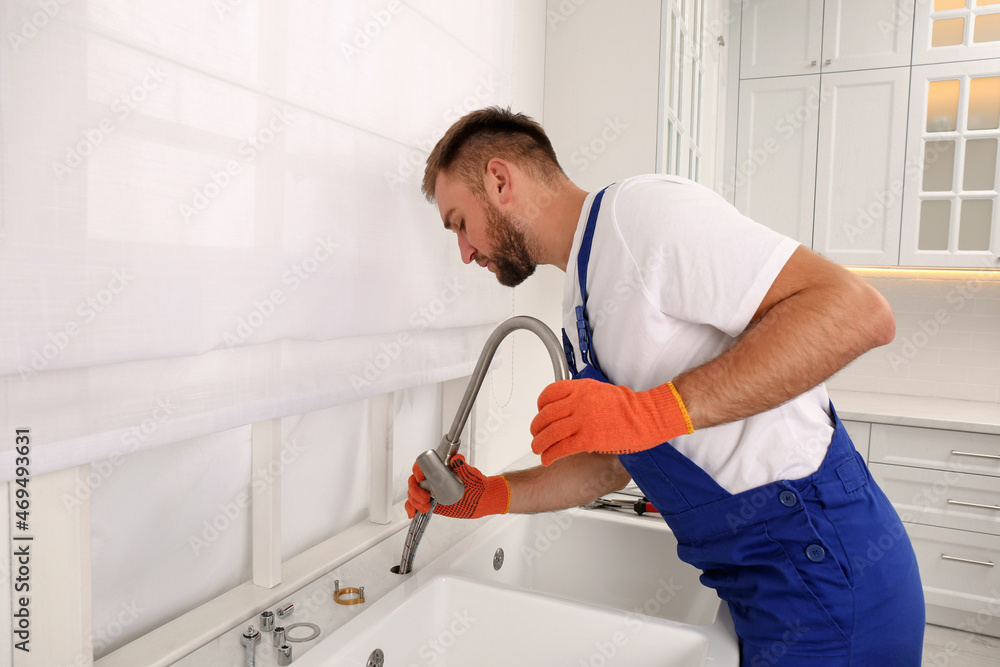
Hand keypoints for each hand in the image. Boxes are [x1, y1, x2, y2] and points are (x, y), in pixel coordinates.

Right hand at [405, 454, 510, 518]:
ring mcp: (431, 493)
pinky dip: (412, 509)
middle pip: (414, 482)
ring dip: (414, 501)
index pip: (421, 467)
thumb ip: (463, 466)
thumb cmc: (477, 483)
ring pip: (413, 495)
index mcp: (439, 469)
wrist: (482, 499)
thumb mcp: (470, 474)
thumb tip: (457, 458)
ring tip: (425, 507)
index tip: (420, 477)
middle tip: (425, 498)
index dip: (417, 471)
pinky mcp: (432, 504)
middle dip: (414, 490)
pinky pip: (417, 506)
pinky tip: (412, 513)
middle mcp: (432, 480)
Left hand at [529, 379, 692, 465]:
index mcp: (582, 388)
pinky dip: (551, 454)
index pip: (549, 394)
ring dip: (540, 443)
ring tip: (538, 450)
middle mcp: (578, 402)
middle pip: (546, 415)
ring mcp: (583, 420)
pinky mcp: (589, 438)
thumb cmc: (632, 406)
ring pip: (550, 433)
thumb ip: (585, 396)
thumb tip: (574, 404)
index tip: (540, 413)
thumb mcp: (603, 391)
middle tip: (535, 435)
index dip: (540, 406)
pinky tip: (548, 459)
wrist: (649, 416)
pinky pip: (562, 447)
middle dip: (536, 428)